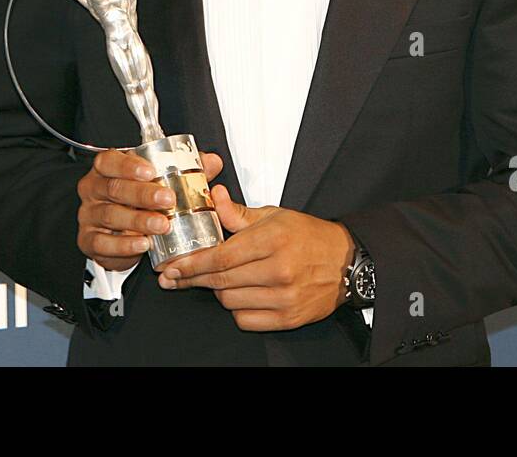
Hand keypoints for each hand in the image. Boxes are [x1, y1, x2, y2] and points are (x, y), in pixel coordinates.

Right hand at [77, 148, 223, 271]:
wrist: (120, 232)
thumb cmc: (138, 199)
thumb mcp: (161, 180)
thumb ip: (186, 169)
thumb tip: (212, 162)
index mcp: (108, 169)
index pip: (111, 160)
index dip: (129, 165)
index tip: (151, 172)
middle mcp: (95, 189)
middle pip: (115, 188)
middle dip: (143, 194)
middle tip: (168, 199)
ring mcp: (89, 215)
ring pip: (111, 215)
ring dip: (138, 221)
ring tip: (162, 225)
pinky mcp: (90, 240)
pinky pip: (103, 243)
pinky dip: (124, 245)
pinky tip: (143, 244)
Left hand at [157, 184, 355, 330]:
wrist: (346, 261)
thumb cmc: (308, 236)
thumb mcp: (274, 215)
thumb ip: (238, 212)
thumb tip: (212, 196)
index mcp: (273, 240)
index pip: (220, 257)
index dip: (190, 264)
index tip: (170, 267)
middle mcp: (279, 270)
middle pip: (220, 281)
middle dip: (193, 279)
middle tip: (174, 276)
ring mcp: (284, 297)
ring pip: (230, 302)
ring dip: (218, 292)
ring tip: (221, 279)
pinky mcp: (288, 318)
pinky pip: (245, 320)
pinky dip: (237, 309)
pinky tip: (241, 295)